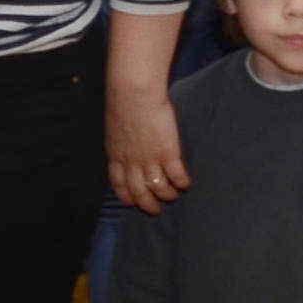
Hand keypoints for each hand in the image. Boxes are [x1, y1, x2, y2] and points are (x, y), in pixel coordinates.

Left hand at [107, 70, 188, 210]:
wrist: (133, 91)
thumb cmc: (123, 100)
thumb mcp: (115, 124)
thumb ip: (120, 139)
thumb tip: (125, 141)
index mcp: (116, 155)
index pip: (120, 185)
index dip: (127, 196)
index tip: (133, 202)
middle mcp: (131, 162)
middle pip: (139, 192)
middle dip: (148, 205)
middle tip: (157, 210)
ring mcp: (150, 159)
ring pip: (159, 188)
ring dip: (167, 195)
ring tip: (174, 195)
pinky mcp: (168, 153)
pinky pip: (177, 176)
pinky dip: (182, 183)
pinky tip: (187, 183)